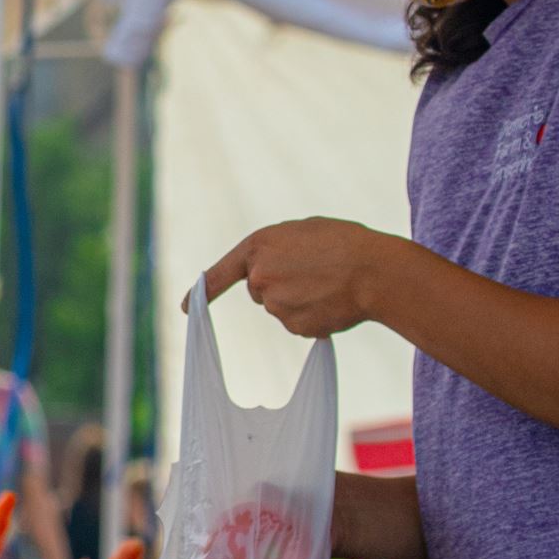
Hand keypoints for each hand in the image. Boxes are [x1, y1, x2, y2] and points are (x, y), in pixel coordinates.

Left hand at [195, 219, 399, 337]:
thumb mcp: (303, 231)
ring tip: (330, 283)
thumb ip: (277, 248)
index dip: (202, 291)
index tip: (185, 307)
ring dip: (300, 300)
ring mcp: (275, 305)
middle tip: (315, 270)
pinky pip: (299, 324)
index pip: (219, 274)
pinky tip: (333, 302)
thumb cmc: (344, 243)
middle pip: (260, 291)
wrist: (373, 271)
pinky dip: (314, 316)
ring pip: (281, 308)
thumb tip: (270, 270)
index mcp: (257, 248)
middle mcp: (259, 278)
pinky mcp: (294, 327)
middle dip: (281, 284)